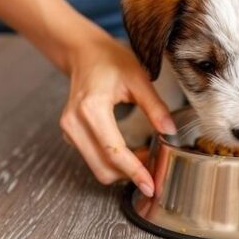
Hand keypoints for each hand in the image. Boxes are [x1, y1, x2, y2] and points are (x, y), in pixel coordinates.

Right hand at [59, 33, 175, 196]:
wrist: (84, 53)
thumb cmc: (111, 60)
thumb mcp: (139, 78)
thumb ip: (155, 107)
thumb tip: (170, 132)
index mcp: (91, 108)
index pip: (114, 151)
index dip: (135, 171)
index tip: (151, 185)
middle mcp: (74, 122)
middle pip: (103, 167)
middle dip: (130, 174)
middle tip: (155, 170)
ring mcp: (69, 130)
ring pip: (96, 167)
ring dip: (122, 170)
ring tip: (146, 158)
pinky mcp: (70, 134)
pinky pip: (92, 158)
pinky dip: (112, 161)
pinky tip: (130, 152)